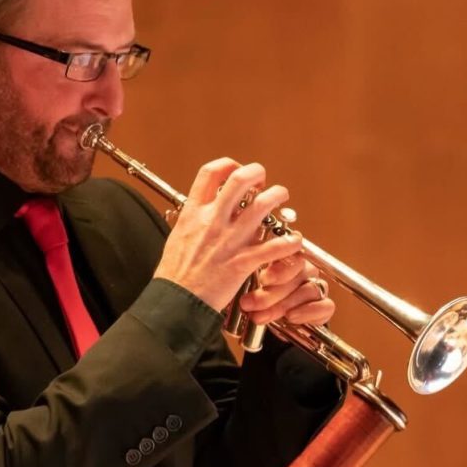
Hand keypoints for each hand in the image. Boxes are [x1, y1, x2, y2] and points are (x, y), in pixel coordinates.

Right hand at [154, 158, 302, 311]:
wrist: (176, 301)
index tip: (236, 169)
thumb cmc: (175, 274)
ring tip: (281, 200)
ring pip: (263, 205)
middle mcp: (212, 221)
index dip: (228, 164)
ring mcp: (229, 241)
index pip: (210, 173)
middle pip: (240, 179)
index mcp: (194, 213)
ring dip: (278, 197)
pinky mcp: (242, 262)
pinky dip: (289, 242)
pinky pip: (274, 246)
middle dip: (258, 173)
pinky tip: (292, 242)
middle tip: (263, 182)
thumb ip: (194, 220)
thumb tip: (205, 210)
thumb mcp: (177, 236)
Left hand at [237, 255, 335, 327]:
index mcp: (284, 255)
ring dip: (284, 305)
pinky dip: (308, 312)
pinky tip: (291, 317)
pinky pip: (326, 306)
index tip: (263, 279)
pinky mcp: (322, 307)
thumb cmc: (246, 294)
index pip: (293, 251)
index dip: (281, 267)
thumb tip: (263, 251)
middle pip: (301, 272)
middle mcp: (302, 269)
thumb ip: (252, 262)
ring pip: (310, 289)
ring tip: (260, 316)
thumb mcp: (240, 278)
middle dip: (274, 291)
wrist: (252, 322)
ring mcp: (314, 286)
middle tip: (250, 303)